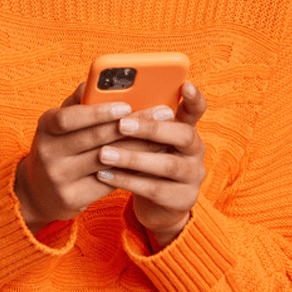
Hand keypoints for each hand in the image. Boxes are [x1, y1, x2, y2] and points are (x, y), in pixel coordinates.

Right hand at [15, 84, 178, 233]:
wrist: (39, 192)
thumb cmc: (59, 147)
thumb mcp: (59, 124)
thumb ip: (78, 103)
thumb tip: (94, 81)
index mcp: (45, 127)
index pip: (69, 117)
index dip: (98, 113)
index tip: (127, 106)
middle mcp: (49, 153)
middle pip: (96, 138)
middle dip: (133, 124)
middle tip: (163, 113)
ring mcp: (60, 178)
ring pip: (108, 160)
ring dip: (140, 146)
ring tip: (164, 135)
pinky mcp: (73, 198)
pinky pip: (110, 181)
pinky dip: (133, 169)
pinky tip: (151, 158)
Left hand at [95, 82, 207, 247]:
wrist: (156, 206)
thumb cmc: (143, 162)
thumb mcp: (140, 139)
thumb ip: (130, 118)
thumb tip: (95, 90)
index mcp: (187, 129)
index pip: (197, 109)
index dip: (194, 98)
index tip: (185, 85)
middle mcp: (196, 150)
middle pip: (184, 135)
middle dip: (152, 129)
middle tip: (121, 124)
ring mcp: (194, 176)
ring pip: (168, 165)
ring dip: (133, 158)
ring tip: (103, 154)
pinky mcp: (184, 199)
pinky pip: (155, 189)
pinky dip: (128, 181)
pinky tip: (104, 175)